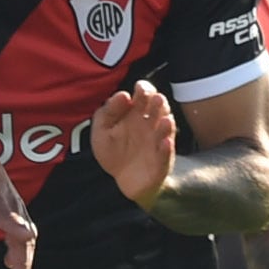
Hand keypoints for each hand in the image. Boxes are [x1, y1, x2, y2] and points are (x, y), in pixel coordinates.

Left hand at [0, 143, 37, 268]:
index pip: (6, 215)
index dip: (15, 227)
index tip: (25, 238)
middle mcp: (9, 203)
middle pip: (23, 235)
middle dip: (23, 262)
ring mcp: (16, 206)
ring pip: (27, 237)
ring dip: (25, 261)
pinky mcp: (16, 208)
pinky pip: (24, 231)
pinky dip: (22, 249)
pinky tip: (12, 264)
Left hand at [90, 81, 175, 208]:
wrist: (124, 180)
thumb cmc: (114, 151)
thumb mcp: (102, 131)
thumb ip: (107, 112)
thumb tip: (123, 95)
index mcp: (136, 113)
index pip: (145, 96)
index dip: (144, 89)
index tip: (139, 88)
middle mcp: (151, 124)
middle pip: (159, 109)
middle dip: (158, 103)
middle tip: (155, 98)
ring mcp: (158, 142)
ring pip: (166, 129)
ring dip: (167, 124)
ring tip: (165, 119)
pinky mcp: (162, 161)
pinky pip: (166, 154)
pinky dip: (167, 149)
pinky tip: (165, 143)